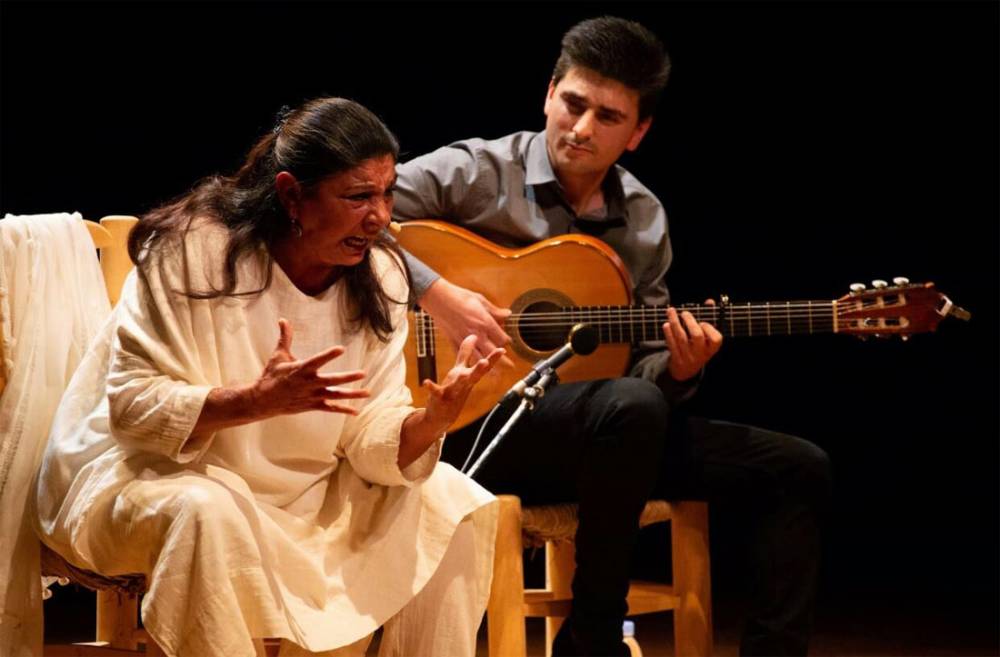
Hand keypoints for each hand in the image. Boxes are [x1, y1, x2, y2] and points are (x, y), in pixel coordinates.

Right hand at [252, 318, 370, 415]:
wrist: (263, 401)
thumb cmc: (271, 375)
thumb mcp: (278, 355)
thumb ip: (285, 337)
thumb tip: (283, 319)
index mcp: (301, 369)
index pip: (317, 361)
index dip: (329, 355)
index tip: (341, 349)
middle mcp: (309, 383)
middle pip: (332, 380)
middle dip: (348, 377)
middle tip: (362, 373)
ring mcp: (312, 396)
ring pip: (335, 395)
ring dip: (352, 395)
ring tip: (367, 392)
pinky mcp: (313, 405)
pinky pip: (330, 408)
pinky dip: (343, 410)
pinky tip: (356, 411)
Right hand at [419, 278, 512, 363]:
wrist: (437, 298)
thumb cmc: (458, 296)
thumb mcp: (480, 300)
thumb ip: (495, 311)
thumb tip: (507, 314)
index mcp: (485, 322)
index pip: (501, 338)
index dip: (506, 341)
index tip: (507, 341)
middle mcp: (476, 333)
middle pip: (493, 352)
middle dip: (503, 360)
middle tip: (510, 366)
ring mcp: (464, 339)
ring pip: (479, 358)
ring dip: (488, 367)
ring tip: (496, 375)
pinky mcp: (453, 341)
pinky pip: (463, 356)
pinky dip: (469, 363)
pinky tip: (473, 368)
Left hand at [421, 334, 505, 433]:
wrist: (442, 416)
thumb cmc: (453, 390)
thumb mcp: (460, 369)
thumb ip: (466, 353)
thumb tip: (473, 335)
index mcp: (468, 376)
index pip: (483, 367)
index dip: (493, 358)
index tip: (502, 349)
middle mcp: (463, 384)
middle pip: (474, 375)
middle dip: (480, 369)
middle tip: (486, 362)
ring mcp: (452, 391)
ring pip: (459, 385)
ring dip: (462, 380)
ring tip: (464, 374)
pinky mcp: (439, 397)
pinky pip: (435, 391)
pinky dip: (431, 387)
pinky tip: (426, 382)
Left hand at [662, 300, 722, 381]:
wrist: (686, 371)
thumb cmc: (698, 348)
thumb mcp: (706, 339)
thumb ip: (709, 319)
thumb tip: (709, 301)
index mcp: (711, 349)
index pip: (716, 339)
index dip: (709, 329)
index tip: (702, 322)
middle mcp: (701, 354)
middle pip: (697, 336)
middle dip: (690, 322)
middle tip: (685, 312)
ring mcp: (688, 357)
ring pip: (681, 338)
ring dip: (675, 323)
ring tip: (671, 311)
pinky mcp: (676, 359)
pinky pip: (672, 345)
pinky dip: (668, 334)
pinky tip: (666, 324)